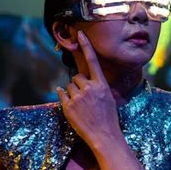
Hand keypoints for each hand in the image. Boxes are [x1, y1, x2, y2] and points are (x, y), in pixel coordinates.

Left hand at [56, 31, 119, 145]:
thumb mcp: (108, 97)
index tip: (80, 34)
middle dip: (79, 85)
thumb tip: (81, 80)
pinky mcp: (68, 106)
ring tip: (82, 106)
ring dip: (72, 93)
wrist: (104, 135)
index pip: (93, 61)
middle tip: (85, 99)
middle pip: (76, 77)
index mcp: (101, 84)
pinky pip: (61, 94)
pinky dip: (63, 98)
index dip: (86, 46)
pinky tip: (72, 106)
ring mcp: (78, 97)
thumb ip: (96, 86)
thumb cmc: (108, 117)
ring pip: (69, 86)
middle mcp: (89, 88)